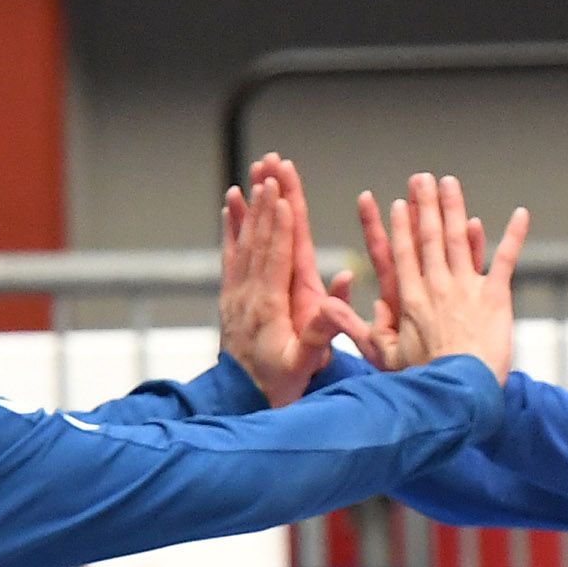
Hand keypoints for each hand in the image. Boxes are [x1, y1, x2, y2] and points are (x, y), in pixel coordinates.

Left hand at [214, 153, 353, 404]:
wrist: (243, 399)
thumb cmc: (281, 383)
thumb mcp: (306, 364)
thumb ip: (321, 332)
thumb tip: (338, 290)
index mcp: (271, 306)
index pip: (276, 256)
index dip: (279, 223)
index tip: (283, 193)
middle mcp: (249, 293)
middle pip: (259, 237)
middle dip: (266, 200)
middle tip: (271, 167)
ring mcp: (237, 292)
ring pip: (243, 239)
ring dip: (250, 204)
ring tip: (254, 173)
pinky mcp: (230, 294)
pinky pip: (230, 252)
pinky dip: (231, 225)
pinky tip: (231, 202)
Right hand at [357, 172, 527, 379]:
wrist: (461, 390)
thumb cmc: (421, 379)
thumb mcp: (381, 355)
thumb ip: (355, 326)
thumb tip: (325, 307)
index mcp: (409, 298)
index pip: (402, 253)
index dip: (399, 226)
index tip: (398, 203)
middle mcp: (436, 285)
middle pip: (429, 236)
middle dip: (425, 204)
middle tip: (421, 178)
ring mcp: (467, 287)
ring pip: (460, 238)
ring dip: (454, 207)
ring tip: (450, 182)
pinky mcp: (496, 295)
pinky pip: (504, 258)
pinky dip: (514, 235)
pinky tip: (521, 214)